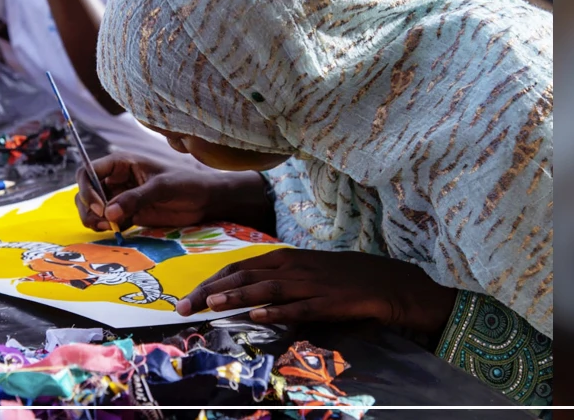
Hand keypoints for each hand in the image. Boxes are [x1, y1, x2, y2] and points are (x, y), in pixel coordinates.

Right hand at [76, 152, 244, 231]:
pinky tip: (115, 231)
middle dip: (88, 207)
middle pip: (87, 191)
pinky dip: (105, 227)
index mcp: (122, 163)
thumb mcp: (162, 187)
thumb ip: (135, 198)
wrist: (206, 201)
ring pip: (94, 207)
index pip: (89, 171)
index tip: (100, 207)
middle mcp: (118, 179)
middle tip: (102, 222)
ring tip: (107, 228)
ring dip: (93, 219)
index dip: (87, 188)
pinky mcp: (129, 213)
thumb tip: (108, 212)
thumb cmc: (187, 184)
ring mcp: (121, 197)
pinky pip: (107, 220)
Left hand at [177, 249, 458, 333]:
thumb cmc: (342, 277)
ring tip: (212, 304)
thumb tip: (245, 291)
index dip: (212, 280)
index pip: (240, 267)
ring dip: (237, 296)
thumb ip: (277, 278)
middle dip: (213, 291)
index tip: (189, 294)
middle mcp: (293, 268)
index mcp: (285, 258)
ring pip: (267, 289)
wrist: (386, 282)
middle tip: (186, 305)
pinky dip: (277, 311)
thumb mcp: (305, 271)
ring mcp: (310, 285)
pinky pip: (299, 307)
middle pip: (245, 277)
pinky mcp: (328, 302)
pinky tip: (259, 315)